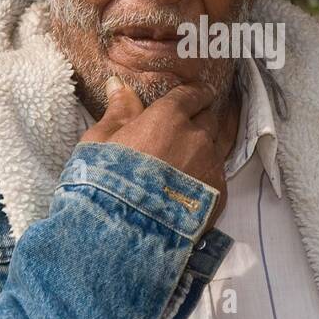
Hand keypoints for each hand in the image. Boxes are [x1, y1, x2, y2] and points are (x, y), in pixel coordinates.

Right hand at [81, 76, 226, 231]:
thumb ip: (117, 111)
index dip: (193, 94)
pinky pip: (217, 177)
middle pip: (209, 119)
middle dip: (200, 120)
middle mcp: (197, 137)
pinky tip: (189, 188)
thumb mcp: (99, 142)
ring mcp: (211, 167)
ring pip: (215, 148)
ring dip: (204, 149)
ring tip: (188, 161)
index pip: (192, 94)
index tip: (194, 96)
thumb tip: (119, 84)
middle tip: (186, 130)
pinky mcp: (219, 195)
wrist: (123, 234)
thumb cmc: (104, 183)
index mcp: (169, 118)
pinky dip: (206, 177)